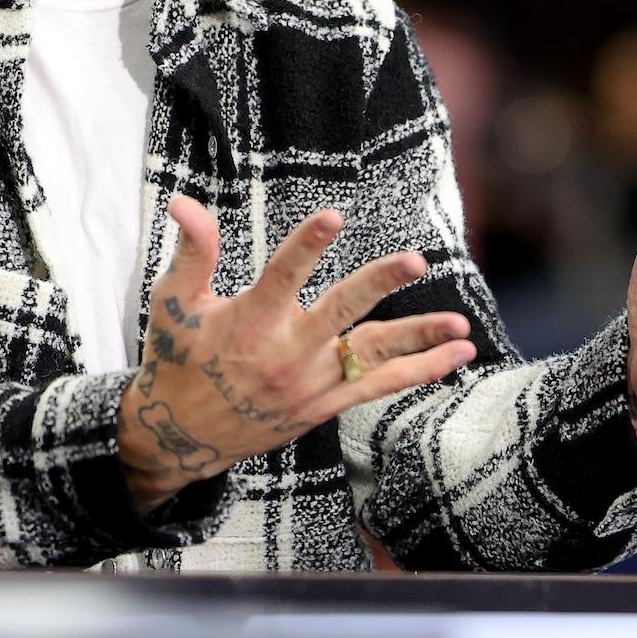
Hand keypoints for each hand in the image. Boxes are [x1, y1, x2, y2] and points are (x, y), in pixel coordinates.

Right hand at [116, 196, 476, 511]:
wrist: (181, 436)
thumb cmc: (177, 359)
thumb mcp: (174, 302)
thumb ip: (193, 251)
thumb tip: (183, 201)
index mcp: (250, 322)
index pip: (284, 275)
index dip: (307, 244)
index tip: (334, 216)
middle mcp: (286, 354)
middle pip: (340, 312)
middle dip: (379, 284)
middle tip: (416, 261)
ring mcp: (310, 383)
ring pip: (373, 355)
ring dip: (420, 339)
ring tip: (462, 327)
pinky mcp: (324, 405)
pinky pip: (378, 387)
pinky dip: (418, 372)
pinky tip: (455, 358)